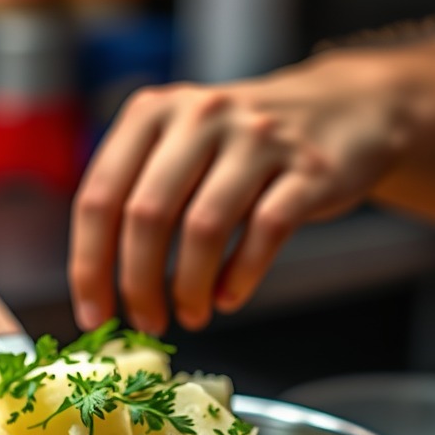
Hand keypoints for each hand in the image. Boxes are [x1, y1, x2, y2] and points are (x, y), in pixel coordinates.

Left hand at [68, 53, 405, 334]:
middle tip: (146, 324)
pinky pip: (264, 232)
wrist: (345, 110)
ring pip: (203, 228)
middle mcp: (200, 116)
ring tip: (190, 317)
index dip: (88, 266)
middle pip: (147, 216)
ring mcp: (257, 138)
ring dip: (189, 288)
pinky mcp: (308, 168)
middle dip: (138, 284)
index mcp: (152, 113)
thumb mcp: (179, 149)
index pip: (99, 197)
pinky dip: (240, 277)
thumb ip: (137, 197)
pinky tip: (229, 298)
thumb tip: (99, 288)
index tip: (92, 315)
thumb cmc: (241, 149)